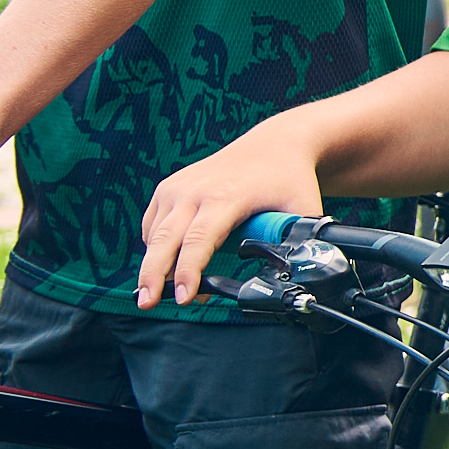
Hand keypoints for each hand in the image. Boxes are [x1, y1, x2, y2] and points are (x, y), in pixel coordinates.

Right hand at [137, 123, 324, 307]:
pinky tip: (165, 264)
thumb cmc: (288, 179)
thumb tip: (302, 273)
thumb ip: (300, 241)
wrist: (274, 145)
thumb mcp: (302, 208)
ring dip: (153, 266)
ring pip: (154, 235)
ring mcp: (177, 187)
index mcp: (226, 196)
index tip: (183, 297)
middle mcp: (194, 190)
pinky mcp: (168, 188)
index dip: (188, 271)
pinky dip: (155, 247)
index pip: (199, 239)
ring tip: (155, 293)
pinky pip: (152, 225)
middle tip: (146, 303)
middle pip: (164, 239)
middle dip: (152, 275)